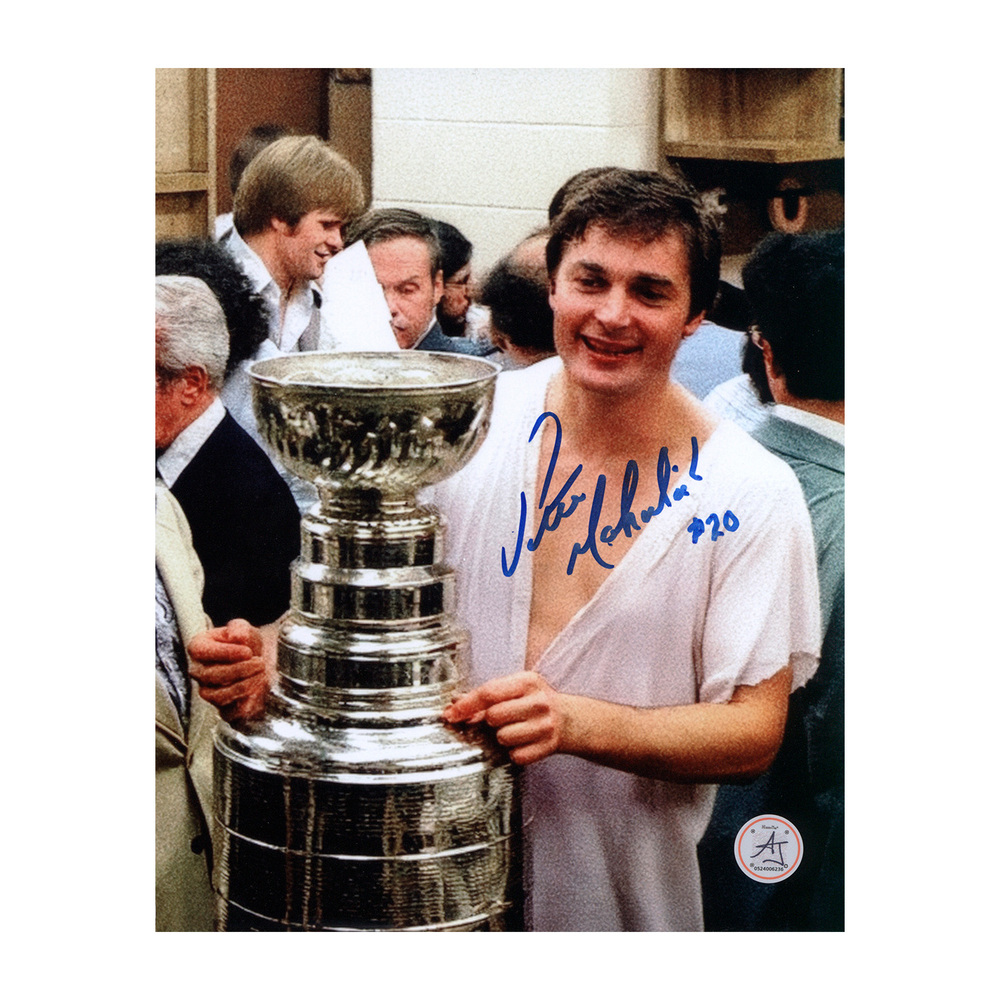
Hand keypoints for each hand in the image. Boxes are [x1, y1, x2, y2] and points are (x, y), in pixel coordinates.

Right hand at [188, 618, 271, 721]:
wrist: (262, 661)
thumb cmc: (248, 644)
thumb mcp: (245, 630)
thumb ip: (239, 629)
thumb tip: (236, 636)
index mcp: (199, 648)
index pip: (201, 651)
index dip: (224, 653)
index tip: (247, 652)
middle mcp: (199, 671)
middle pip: (210, 675)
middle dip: (239, 670)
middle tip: (260, 663)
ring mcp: (209, 691)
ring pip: (218, 695)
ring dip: (243, 686)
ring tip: (262, 675)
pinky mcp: (223, 708)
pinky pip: (229, 712)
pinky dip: (246, 703)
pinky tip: (259, 691)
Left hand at [441, 671, 563, 764]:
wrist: (570, 719)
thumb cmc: (535, 702)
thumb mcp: (515, 689)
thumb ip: (486, 695)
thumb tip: (455, 704)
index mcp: (527, 681)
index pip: (489, 692)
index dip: (466, 705)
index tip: (451, 714)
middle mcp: (539, 702)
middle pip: (494, 716)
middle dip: (490, 721)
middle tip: (501, 719)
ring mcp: (545, 725)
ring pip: (503, 737)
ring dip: (503, 737)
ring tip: (516, 729)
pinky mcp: (548, 747)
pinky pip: (516, 755)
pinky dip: (515, 751)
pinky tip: (524, 741)